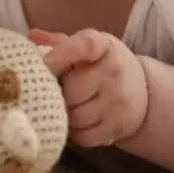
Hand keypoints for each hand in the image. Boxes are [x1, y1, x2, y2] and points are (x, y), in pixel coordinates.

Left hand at [29, 28, 147, 148]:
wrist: (142, 91)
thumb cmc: (103, 67)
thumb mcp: (89, 50)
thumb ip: (60, 44)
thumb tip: (31, 36)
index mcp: (105, 46)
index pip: (86, 45)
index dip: (61, 54)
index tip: (44, 64)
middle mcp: (116, 70)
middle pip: (71, 90)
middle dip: (60, 94)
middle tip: (58, 92)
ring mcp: (120, 100)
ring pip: (75, 117)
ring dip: (66, 116)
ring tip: (69, 108)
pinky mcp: (119, 125)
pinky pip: (83, 136)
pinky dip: (76, 133)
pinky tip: (81, 123)